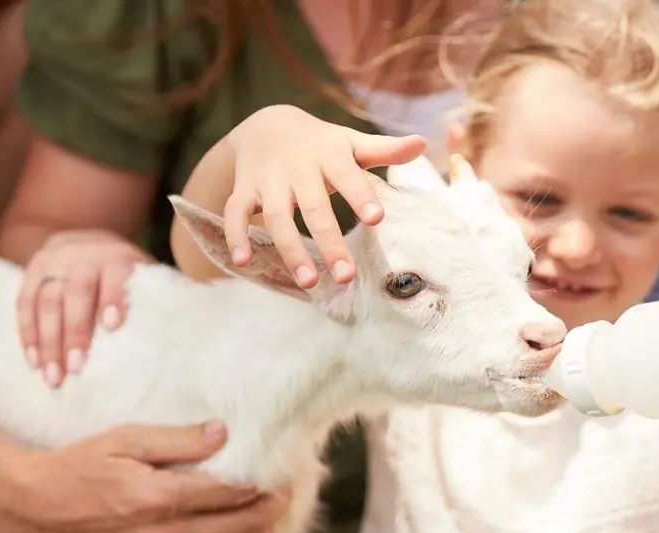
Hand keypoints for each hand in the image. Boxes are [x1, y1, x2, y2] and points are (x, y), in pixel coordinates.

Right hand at [0, 421, 289, 532]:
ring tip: (263, 522)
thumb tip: (223, 433)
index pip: (231, 495)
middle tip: (279, 496)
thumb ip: (179, 439)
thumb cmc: (81, 467)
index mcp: (157, 499)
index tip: (278, 476)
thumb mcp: (128, 439)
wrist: (36, 510)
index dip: (263, 486)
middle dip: (269, 513)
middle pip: (239, 531)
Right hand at [17, 230, 151, 388]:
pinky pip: (24, 303)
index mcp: (117, 256)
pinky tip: (34, 362)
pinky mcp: (32, 270)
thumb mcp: (143, 278)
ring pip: (46, 300)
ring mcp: (54, 260)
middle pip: (75, 293)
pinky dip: (28, 334)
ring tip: (53, 376)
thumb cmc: (127, 274)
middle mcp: (83, 255)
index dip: (112, 298)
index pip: (114, 275)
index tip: (112, 326)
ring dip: (48, 342)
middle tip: (77, 368)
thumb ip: (152, 300)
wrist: (89, 241)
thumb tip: (171, 340)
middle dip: (75, 332)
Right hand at [223, 104, 425, 287]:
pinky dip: (236, 235)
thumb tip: (423, 143)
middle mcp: (298, 168)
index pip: (347, 175)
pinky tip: (243, 262)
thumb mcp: (350, 143)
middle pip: (314, 207)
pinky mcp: (244, 189)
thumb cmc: (321, 143)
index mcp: (329, 155)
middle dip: (329, 242)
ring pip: (277, 216)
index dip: (361, 195)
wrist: (266, 124)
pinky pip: (236, 212)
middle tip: (347, 276)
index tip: (377, 219)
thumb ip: (384, 149)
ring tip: (309, 283)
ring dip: (290, 249)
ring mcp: (269, 180)